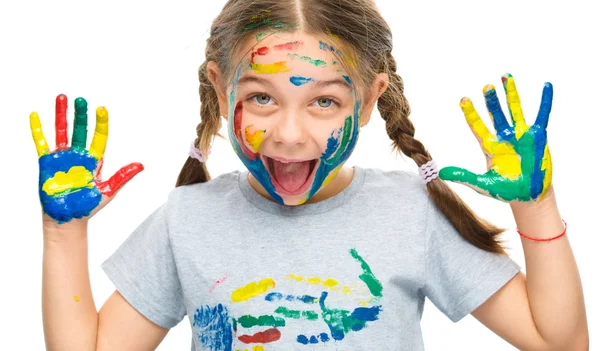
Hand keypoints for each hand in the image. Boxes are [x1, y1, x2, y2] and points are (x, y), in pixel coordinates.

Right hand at [31, 94, 143, 225]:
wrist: (67, 219)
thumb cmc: (88, 206)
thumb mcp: (108, 190)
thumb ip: (122, 176)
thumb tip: (141, 165)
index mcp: (94, 160)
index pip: (99, 137)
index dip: (100, 123)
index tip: (102, 109)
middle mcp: (78, 155)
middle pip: (80, 130)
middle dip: (81, 115)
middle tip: (81, 99)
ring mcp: (62, 157)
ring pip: (61, 131)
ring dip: (61, 115)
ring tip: (61, 97)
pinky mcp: (47, 162)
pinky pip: (41, 142)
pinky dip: (38, 129)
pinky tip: (35, 115)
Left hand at [439, 73, 552, 202]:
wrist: (530, 196)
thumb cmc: (506, 190)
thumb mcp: (483, 185)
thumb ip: (464, 177)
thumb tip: (442, 173)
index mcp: (489, 146)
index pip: (477, 126)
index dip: (471, 113)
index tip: (463, 99)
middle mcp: (504, 137)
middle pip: (495, 114)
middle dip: (491, 100)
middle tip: (486, 87)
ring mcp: (521, 135)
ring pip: (515, 109)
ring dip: (511, 93)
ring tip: (505, 76)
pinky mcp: (538, 137)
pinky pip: (542, 115)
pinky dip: (545, 101)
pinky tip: (546, 86)